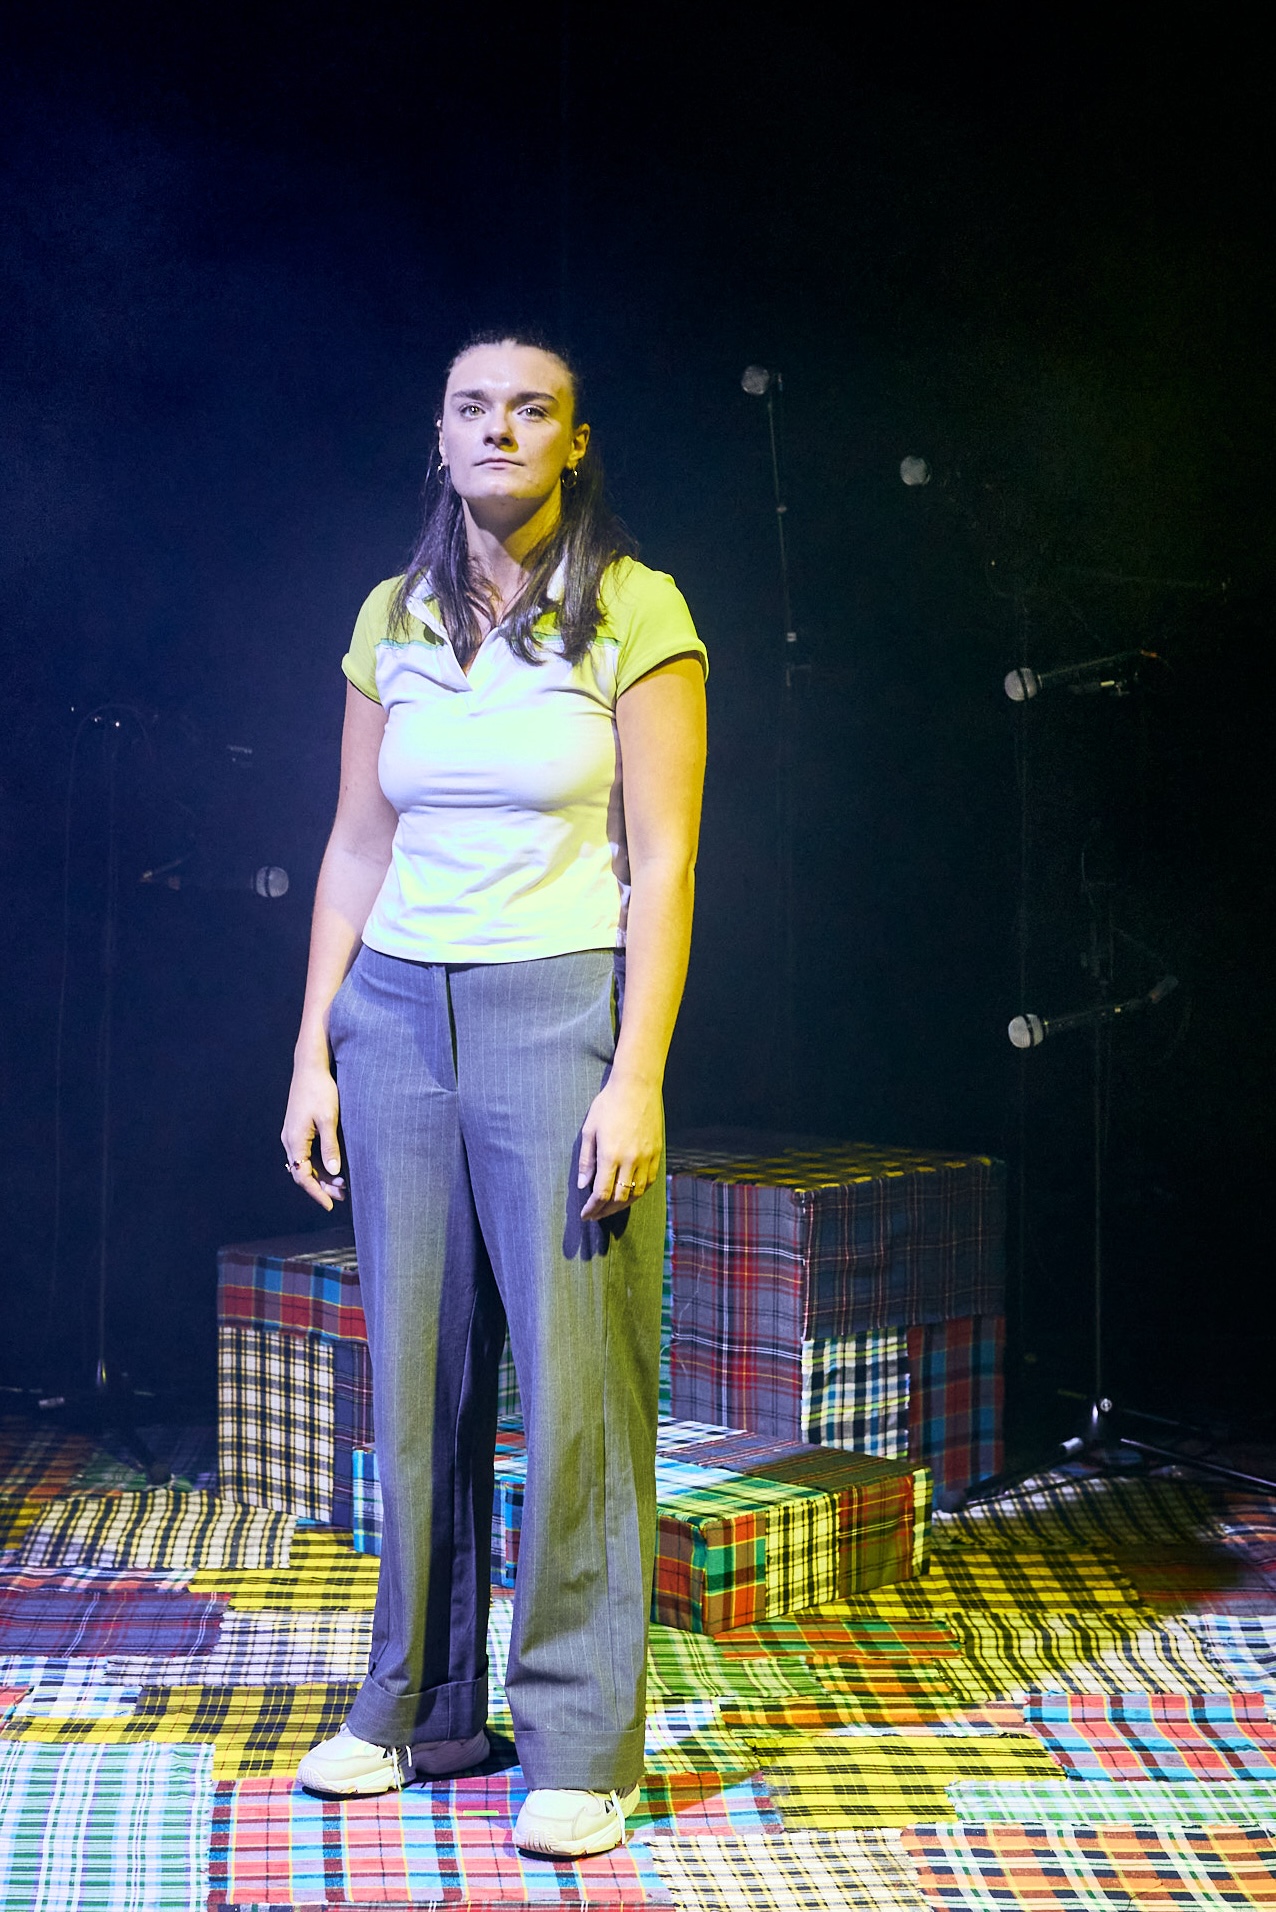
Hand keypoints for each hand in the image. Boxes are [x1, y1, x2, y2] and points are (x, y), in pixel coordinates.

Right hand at [281, 1059, 346, 1210]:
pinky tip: (334, 1167)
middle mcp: (289, 1140)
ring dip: (322, 1175)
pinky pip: (307, 1154)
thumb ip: (330, 1146)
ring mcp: (292, 1135)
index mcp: (294, 1140)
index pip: (303, 1176)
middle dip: (322, 1187)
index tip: (330, 1205)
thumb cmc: (320, 1090)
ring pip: (305, 1164)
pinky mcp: (298, 1129)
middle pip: (303, 1172)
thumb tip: (334, 1171)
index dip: (317, 1193)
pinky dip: (320, 1163)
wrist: (310, 1068)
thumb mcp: (329, 1118)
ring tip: (342, 1185)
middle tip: (342, 1196)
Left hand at [578, 1072, 662, 1219]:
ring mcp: (646, 1158)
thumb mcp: (589, 1130)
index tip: (585, 1215)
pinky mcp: (657, 1154)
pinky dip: (637, 1193)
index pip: (602, 1193)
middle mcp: (630, 1160)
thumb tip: (583, 1185)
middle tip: (595, 1215)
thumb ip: (586, 1160)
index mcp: (610, 1155)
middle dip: (605, 1211)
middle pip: (619, 1198)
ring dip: (622, 1205)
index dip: (593, 1208)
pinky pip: (648, 1182)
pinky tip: (629, 1194)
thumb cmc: (609, 1104)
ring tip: (610, 1208)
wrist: (637, 1087)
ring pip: (636, 1193)